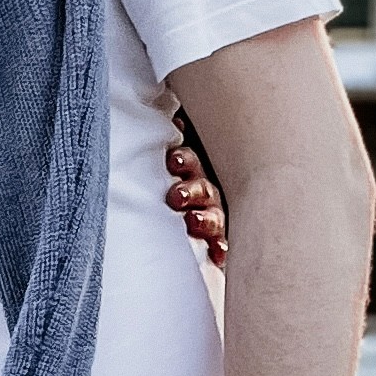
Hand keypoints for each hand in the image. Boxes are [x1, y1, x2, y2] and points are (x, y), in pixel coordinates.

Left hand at [164, 140, 228, 266]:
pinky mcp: (214, 241)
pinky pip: (221, 244)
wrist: (165, 229)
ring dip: (204, 218)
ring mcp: (212, 217)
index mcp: (188, 174)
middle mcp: (203, 193)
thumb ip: (160, 151)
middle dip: (190, 191)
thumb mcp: (154, 172)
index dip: (182, 160)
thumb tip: (170, 122)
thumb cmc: (161, 192)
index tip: (171, 161)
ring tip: (192, 222)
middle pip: (202, 188)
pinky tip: (218, 253)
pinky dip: (220, 247)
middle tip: (175, 197)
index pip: (188, 162)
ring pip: (214, 215)